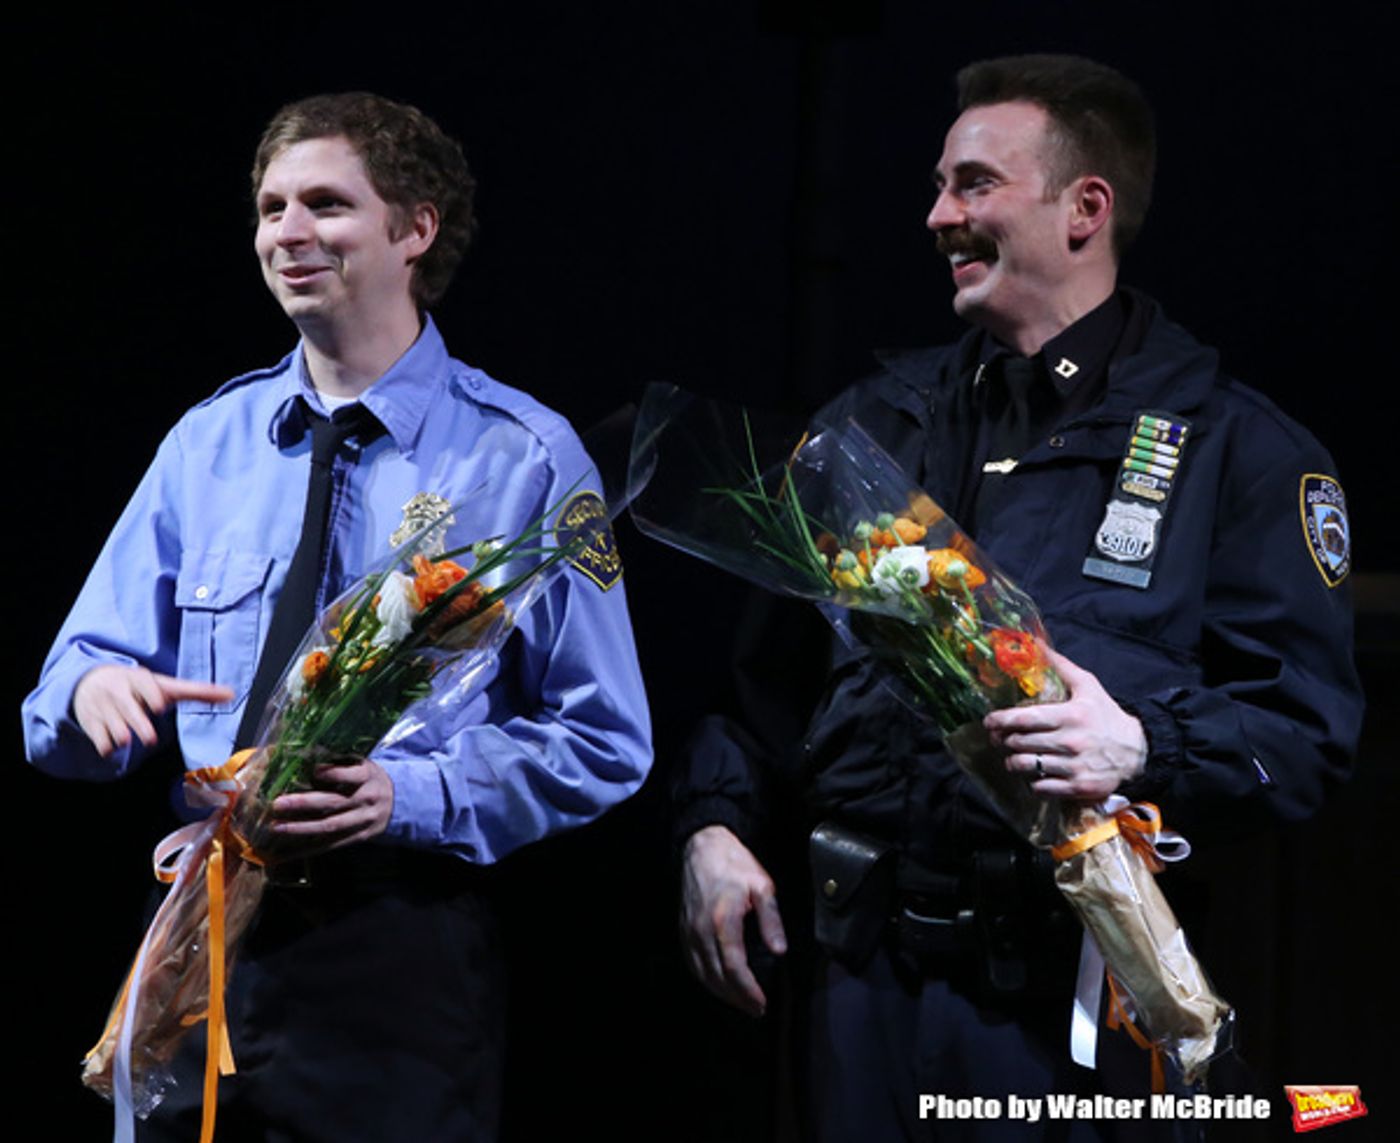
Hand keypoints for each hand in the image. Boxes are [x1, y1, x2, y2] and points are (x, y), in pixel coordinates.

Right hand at [73, 665, 233, 756]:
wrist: (91, 681)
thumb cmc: (139, 686)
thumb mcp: (164, 685)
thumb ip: (197, 691)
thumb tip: (231, 694)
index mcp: (140, 679)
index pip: (145, 685)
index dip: (152, 695)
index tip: (159, 706)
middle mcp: (120, 691)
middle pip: (128, 709)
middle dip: (138, 724)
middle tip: (150, 739)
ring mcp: (103, 707)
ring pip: (112, 725)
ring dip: (120, 736)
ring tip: (126, 740)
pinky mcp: (91, 722)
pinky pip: (99, 738)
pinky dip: (106, 746)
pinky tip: (113, 746)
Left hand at [268, 757, 394, 854]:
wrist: (399, 802)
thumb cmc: (369, 778)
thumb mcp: (363, 763)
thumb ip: (339, 760)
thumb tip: (301, 752)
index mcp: (368, 776)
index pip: (351, 775)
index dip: (333, 774)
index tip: (314, 771)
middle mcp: (366, 799)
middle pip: (334, 803)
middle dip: (304, 804)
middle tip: (278, 803)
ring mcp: (362, 821)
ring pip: (330, 826)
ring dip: (301, 828)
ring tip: (276, 827)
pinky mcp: (358, 837)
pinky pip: (330, 845)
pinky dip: (307, 850)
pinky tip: (286, 852)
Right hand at [680, 824, 786, 1016]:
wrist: (703, 847)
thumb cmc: (734, 864)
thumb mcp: (762, 886)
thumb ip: (771, 919)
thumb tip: (780, 950)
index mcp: (723, 921)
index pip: (734, 968)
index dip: (748, 991)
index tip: (762, 1003)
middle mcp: (702, 930)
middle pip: (717, 977)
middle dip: (737, 998)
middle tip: (756, 1009)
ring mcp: (689, 931)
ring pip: (702, 974)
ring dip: (721, 993)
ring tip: (741, 1002)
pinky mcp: (683, 930)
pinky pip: (692, 963)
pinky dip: (706, 979)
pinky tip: (718, 984)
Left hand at [983, 648, 1146, 800]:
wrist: (1138, 751)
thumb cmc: (1106, 715)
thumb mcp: (1088, 686)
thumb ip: (1060, 665)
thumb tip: (1035, 643)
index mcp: (1070, 715)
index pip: (1024, 719)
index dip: (1000, 720)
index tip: (989, 721)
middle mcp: (1071, 741)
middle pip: (1019, 743)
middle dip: (1003, 740)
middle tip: (998, 738)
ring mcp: (1074, 766)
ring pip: (1025, 766)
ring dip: (1012, 762)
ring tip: (1013, 757)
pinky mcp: (1078, 787)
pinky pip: (1040, 788)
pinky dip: (1032, 782)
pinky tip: (1035, 774)